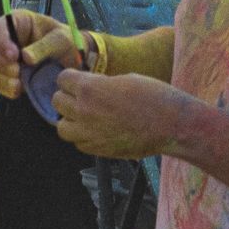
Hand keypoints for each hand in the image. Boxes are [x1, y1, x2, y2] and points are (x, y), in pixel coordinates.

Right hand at [0, 10, 81, 98]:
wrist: (73, 62)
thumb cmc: (67, 43)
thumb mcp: (61, 39)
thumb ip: (44, 46)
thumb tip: (26, 57)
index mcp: (17, 22)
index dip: (1, 42)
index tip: (14, 55)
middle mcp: (7, 38)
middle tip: (16, 71)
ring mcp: (4, 58)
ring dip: (2, 77)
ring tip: (20, 82)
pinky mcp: (7, 75)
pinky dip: (5, 88)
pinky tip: (19, 89)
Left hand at [50, 68, 186, 163]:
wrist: (172, 125)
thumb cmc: (154, 97)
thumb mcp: (124, 79)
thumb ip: (100, 84)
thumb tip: (89, 88)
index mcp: (90, 88)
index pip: (62, 79)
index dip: (72, 78)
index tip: (80, 80)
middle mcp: (84, 111)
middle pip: (57, 101)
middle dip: (68, 96)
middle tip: (83, 97)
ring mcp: (89, 133)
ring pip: (61, 127)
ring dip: (70, 120)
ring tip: (86, 116)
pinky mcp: (98, 150)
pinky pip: (78, 143)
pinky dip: (83, 137)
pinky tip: (97, 130)